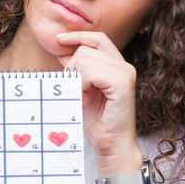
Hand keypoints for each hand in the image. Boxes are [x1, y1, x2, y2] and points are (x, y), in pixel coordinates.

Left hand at [55, 30, 138, 160]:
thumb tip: (63, 52)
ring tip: (83, 98)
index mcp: (116, 66)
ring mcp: (125, 73)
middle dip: (72, 69)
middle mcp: (124, 66)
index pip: (97, 38)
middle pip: (86, 49)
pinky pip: (91, 72)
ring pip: (86, 58)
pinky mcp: (122, 83)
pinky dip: (81, 85)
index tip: (59, 40)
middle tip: (77, 93)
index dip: (78, 36)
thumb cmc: (97, 124)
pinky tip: (85, 100)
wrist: (111, 146)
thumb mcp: (81, 93)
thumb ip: (76, 72)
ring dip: (76, 79)